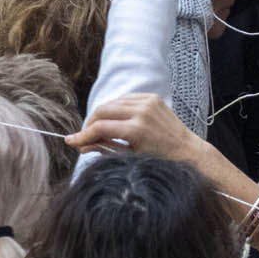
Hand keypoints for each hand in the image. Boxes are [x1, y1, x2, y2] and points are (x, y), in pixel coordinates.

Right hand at [69, 92, 199, 164]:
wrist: (187, 150)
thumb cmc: (160, 160)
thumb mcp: (130, 158)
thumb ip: (105, 149)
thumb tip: (82, 147)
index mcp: (136, 130)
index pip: (100, 127)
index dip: (83, 134)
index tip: (71, 141)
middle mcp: (141, 112)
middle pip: (103, 110)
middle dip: (89, 123)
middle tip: (84, 136)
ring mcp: (148, 102)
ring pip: (112, 103)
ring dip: (101, 115)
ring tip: (97, 129)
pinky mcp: (151, 97)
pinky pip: (125, 98)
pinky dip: (116, 107)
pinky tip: (113, 119)